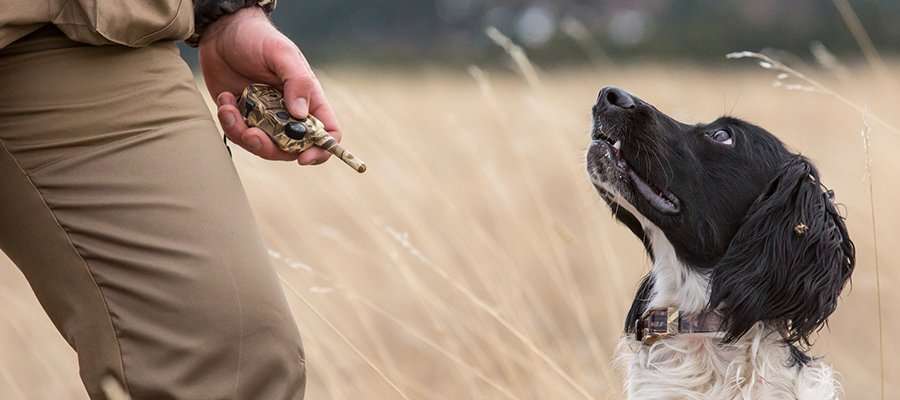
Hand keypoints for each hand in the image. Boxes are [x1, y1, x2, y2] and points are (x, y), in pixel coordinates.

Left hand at [199, 7, 339, 164]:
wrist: (221, 31)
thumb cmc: (258, 38)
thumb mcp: (281, 54)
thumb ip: (296, 82)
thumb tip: (300, 114)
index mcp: (308, 100)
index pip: (327, 133)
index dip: (321, 151)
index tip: (304, 157)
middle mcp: (289, 113)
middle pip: (291, 148)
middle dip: (270, 147)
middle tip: (251, 133)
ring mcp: (265, 117)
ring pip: (261, 146)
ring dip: (243, 134)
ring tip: (230, 108)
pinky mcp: (242, 117)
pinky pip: (239, 135)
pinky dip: (229, 123)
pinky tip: (225, 100)